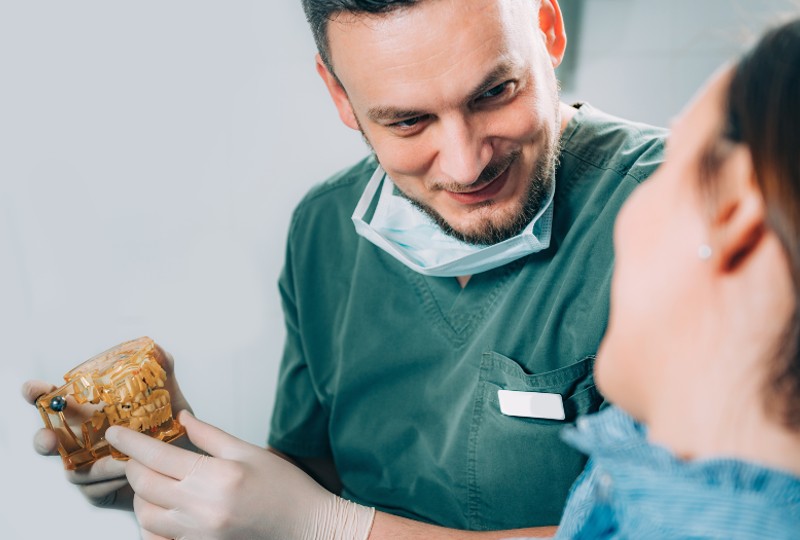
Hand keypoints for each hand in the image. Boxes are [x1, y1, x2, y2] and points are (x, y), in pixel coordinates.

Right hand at [21, 344, 192, 509]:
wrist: (186, 467)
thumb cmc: (171, 432)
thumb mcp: (170, 400)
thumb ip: (163, 373)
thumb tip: (159, 349)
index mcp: (91, 413)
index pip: (56, 401)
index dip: (39, 395)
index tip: (32, 389)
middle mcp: (83, 439)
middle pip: (49, 440)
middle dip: (44, 439)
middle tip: (50, 439)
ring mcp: (87, 466)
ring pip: (74, 470)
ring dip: (95, 466)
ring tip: (122, 461)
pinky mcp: (98, 490)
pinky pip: (94, 489)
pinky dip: (112, 482)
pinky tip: (129, 475)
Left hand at [107, 410, 374, 539]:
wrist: (306, 527)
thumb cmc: (285, 488)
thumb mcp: (249, 451)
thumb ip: (210, 435)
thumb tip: (181, 418)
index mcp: (215, 477)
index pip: (157, 456)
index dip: (131, 442)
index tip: (116, 432)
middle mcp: (200, 508)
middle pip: (144, 484)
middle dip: (132, 464)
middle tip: (135, 452)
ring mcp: (197, 534)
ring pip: (145, 514)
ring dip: (141, 494)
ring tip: (152, 479)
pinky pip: (158, 537)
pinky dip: (151, 522)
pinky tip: (162, 508)